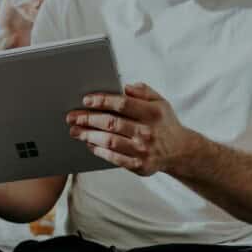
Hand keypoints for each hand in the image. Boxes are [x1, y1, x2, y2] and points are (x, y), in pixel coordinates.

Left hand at [0, 0, 49, 50]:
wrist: (3, 37)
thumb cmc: (3, 21)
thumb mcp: (6, 6)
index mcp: (25, 7)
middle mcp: (31, 13)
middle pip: (43, 4)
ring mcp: (34, 21)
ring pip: (45, 12)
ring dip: (51, 7)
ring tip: (58, 1)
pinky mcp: (35, 29)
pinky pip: (43, 22)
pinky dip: (48, 18)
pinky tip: (53, 14)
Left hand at [66, 82, 195, 175]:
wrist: (180, 151)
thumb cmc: (164, 122)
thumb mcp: (160, 101)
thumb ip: (143, 91)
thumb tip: (125, 86)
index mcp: (153, 113)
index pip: (123, 104)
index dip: (102, 101)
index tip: (86, 100)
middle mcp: (148, 132)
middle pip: (111, 123)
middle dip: (88, 119)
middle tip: (72, 117)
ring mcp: (143, 150)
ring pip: (109, 141)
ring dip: (89, 135)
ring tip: (75, 131)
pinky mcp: (139, 166)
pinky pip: (114, 158)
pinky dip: (99, 151)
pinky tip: (89, 144)